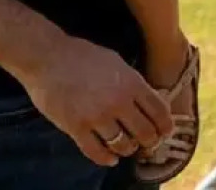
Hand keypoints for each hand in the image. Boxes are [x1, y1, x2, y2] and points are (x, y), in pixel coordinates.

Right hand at [15, 33, 173, 165]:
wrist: (49, 58)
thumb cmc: (85, 56)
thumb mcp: (118, 64)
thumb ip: (134, 84)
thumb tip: (151, 101)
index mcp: (132, 83)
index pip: (160, 112)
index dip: (166, 126)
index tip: (165, 132)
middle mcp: (118, 102)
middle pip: (145, 132)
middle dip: (150, 141)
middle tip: (148, 143)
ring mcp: (97, 116)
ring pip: (123, 145)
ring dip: (128, 149)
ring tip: (128, 147)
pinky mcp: (76, 128)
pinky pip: (96, 152)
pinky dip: (106, 158)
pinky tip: (110, 158)